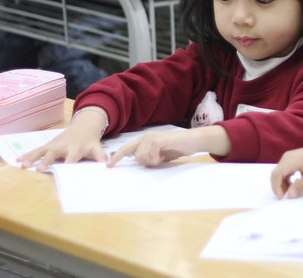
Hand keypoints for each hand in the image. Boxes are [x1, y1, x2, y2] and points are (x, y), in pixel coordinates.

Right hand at [17, 108, 107, 170]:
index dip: (68, 166)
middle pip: (54, 154)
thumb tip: (107, 166)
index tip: (63, 175)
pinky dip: (27, 154)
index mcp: (76, 149)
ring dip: (32, 158)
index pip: (72, 159)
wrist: (84, 127)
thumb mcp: (98, 148)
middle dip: (47, 161)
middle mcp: (64, 146)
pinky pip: (36, 149)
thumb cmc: (90, 142)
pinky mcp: (48, 144)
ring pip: (42, 151)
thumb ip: (101, 157)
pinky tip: (17, 160)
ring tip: (23, 165)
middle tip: (39, 169)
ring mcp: (54, 145)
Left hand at [107, 126, 228, 166]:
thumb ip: (149, 157)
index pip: (127, 148)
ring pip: (142, 156)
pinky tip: (164, 155)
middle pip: (135, 155)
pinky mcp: (159, 139)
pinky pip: (151, 153)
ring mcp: (152, 137)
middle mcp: (146, 136)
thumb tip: (138, 162)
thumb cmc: (178, 147)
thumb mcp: (160, 155)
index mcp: (145, 140)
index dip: (117, 157)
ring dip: (152, 161)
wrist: (193, 140)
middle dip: (145, 162)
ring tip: (163, 156)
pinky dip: (157, 158)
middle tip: (158, 160)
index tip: (109, 166)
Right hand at [271, 142, 302, 198]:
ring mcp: (290, 156)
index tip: (282, 199)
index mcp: (292, 159)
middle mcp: (288, 156)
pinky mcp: (292, 158)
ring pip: (279, 172)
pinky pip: (284, 170)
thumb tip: (289, 195)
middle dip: (278, 187)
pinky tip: (294, 184)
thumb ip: (300, 185)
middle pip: (276, 173)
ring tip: (292, 192)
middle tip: (287, 198)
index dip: (276, 187)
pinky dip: (286, 179)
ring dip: (282, 183)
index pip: (277, 174)